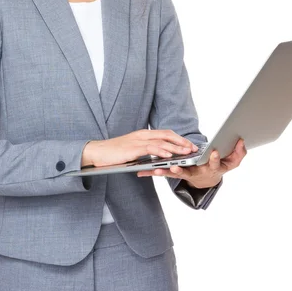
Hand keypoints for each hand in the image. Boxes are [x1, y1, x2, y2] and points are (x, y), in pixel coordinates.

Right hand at [83, 129, 198, 167]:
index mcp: (143, 134)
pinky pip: (150, 148)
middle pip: (167, 135)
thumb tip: (158, 156)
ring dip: (176, 147)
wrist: (97, 152)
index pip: (165, 134)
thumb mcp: (133, 150)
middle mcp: (142, 135)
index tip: (189, 145)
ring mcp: (138, 140)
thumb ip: (145, 151)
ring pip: (161, 141)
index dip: (178, 139)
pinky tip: (170, 155)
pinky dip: (161, 151)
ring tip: (186, 152)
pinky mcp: (133, 148)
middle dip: (181, 142)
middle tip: (193, 148)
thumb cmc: (114, 153)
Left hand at [137, 138, 246, 188]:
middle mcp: (197, 172)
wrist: (208, 178)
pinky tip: (141, 171)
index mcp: (210, 167)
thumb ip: (239, 152)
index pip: (214, 163)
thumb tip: (242, 141)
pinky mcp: (174, 172)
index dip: (215, 158)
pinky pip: (163, 172)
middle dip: (182, 169)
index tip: (214, 152)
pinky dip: (152, 171)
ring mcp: (185, 173)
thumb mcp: (232, 162)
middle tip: (176, 167)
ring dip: (164, 172)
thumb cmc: (219, 167)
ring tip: (155, 171)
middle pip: (189, 172)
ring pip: (173, 173)